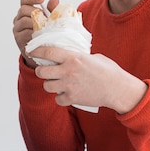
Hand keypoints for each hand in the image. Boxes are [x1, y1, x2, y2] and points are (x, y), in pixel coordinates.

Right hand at [12, 0, 59, 67]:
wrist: (42, 52)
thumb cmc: (46, 33)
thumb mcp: (51, 20)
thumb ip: (52, 10)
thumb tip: (54, 0)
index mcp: (25, 12)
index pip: (24, 0)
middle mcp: (19, 19)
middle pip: (23, 9)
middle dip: (36, 12)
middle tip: (46, 18)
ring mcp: (17, 29)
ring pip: (24, 21)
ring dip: (36, 23)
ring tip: (45, 26)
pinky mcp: (18, 39)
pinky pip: (25, 33)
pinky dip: (34, 33)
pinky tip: (41, 35)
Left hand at [31, 46, 147, 113]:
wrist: (118, 88)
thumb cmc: (108, 70)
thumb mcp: (92, 57)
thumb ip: (77, 56)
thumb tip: (68, 55)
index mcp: (73, 57)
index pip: (47, 51)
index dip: (36, 51)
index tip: (31, 51)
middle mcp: (68, 71)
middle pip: (41, 72)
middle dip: (41, 71)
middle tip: (45, 71)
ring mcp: (69, 86)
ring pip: (47, 86)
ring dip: (50, 85)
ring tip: (56, 83)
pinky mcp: (73, 98)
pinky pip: (58, 99)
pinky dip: (60, 98)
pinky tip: (66, 94)